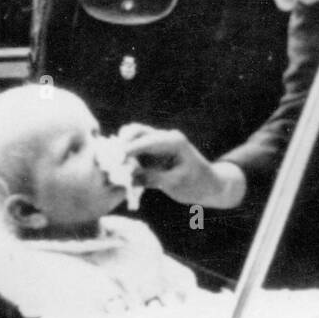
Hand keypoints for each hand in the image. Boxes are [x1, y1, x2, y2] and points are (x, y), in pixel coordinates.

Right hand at [119, 125, 246, 208]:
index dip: (128, 149)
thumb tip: (128, 178)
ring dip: (121, 150)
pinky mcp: (153, 153)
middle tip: (108, 160)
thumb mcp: (175, 184)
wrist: (210, 185)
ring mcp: (158, 144)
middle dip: (121, 144)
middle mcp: (165, 138)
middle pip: (137, 132)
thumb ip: (152, 178)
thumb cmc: (197, 184)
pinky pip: (136, 151)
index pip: (147, 141)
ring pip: (134, 139)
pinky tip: (118, 169)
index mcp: (174, 141)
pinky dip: (126, 158)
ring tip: (111, 165)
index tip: (114, 159)